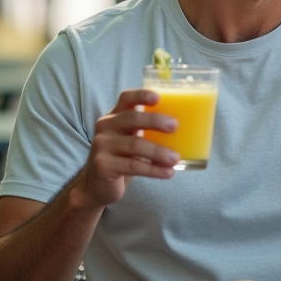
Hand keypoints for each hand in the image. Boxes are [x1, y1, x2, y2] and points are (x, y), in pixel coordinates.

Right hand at [77, 89, 179, 207]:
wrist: (96, 185)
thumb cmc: (121, 158)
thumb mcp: (129, 139)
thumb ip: (146, 130)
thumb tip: (185, 129)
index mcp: (114, 116)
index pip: (126, 98)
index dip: (141, 95)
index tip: (158, 97)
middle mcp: (105, 126)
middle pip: (132, 118)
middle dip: (155, 121)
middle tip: (175, 126)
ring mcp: (102, 145)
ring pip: (135, 145)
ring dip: (159, 152)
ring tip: (175, 158)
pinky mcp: (103, 165)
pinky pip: (133, 165)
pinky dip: (154, 169)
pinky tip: (168, 173)